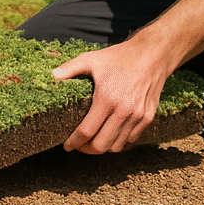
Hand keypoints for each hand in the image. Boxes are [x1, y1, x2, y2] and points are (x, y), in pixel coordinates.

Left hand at [54, 39, 171, 154]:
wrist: (152, 55)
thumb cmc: (119, 57)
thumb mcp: (92, 59)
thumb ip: (70, 68)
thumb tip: (51, 76)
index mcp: (106, 98)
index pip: (86, 131)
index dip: (74, 142)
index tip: (67, 146)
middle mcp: (123, 110)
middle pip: (101, 145)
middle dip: (86, 149)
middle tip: (79, 145)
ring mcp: (137, 116)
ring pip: (116, 146)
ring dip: (103, 147)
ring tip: (94, 141)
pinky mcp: (148, 118)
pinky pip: (130, 139)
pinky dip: (119, 141)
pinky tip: (111, 134)